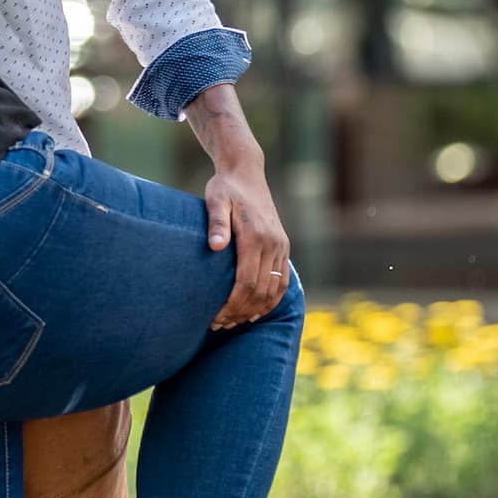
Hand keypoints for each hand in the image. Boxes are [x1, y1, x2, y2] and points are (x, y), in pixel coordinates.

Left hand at [204, 160, 291, 329]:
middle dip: (240, 311)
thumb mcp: (214, 200)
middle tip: (218, 325)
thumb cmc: (224, 188)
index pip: (246, 282)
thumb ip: (215, 223)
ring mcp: (281, 245)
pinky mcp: (283, 246)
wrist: (246, 172)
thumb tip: (215, 246)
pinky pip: (282, 280)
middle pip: (260, 290)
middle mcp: (273, 243)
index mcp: (256, 236)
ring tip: (233, 323)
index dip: (232, 304)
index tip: (215, 317)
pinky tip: (255, 312)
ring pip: (274, 289)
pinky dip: (271, 299)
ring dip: (255, 309)